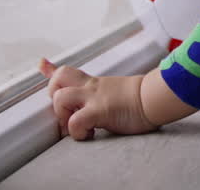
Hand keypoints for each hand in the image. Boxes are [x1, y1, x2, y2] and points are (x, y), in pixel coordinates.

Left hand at [39, 58, 159, 140]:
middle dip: (53, 96)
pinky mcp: (100, 111)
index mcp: (95, 84)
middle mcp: (91, 88)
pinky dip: (78, 133)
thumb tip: (112, 95)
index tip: (43, 65)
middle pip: (58, 78)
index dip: (51, 70)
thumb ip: (106, 91)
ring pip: (61, 98)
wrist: (157, 97)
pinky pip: (76, 122)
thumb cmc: (143, 98)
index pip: (68, 71)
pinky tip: (90, 134)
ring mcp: (94, 98)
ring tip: (78, 126)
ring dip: (63, 116)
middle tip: (68, 112)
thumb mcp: (118, 90)